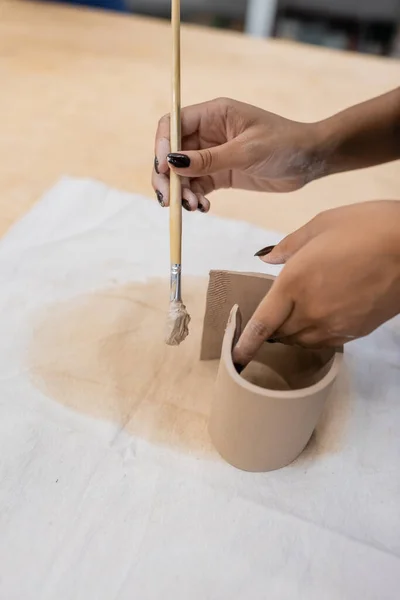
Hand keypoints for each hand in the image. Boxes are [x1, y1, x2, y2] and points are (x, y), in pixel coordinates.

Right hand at [152, 98, 320, 211]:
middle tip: (170, 201)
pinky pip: (197, 187)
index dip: (162, 146)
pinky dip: (195, 199)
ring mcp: (213, 154)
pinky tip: (204, 208)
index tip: (163, 170)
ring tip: (195, 207)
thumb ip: (209, 159)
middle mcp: (208, 133)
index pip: (173, 124)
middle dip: (167, 177)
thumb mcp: (247, 151)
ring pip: (182, 173)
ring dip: (182, 192)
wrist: (312, 160)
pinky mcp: (220, 174)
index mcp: (214, 114)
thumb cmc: (285, 144)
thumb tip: (172, 162)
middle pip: (171, 152)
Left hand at [233, 201, 399, 367]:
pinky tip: (319, 321)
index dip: (246, 343)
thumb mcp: (321, 225)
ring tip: (292, 319)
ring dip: (291, 334)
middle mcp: (310, 311)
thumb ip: (289, 245)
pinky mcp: (356, 331)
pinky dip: (314, 336)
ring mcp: (335, 324)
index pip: (263, 323)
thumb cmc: (366, 226)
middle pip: (280, 335)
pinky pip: (325, 342)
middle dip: (271, 330)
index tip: (235, 357)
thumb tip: (267, 260)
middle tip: (270, 319)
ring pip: (302, 341)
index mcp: (294, 283)